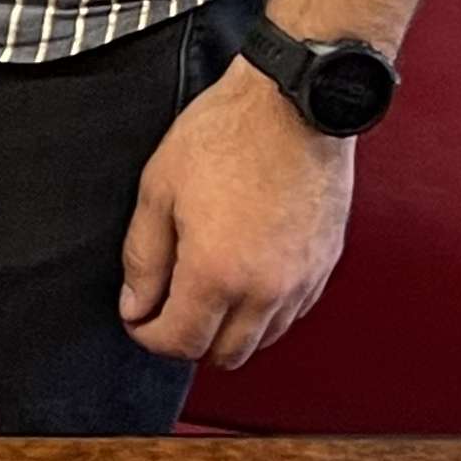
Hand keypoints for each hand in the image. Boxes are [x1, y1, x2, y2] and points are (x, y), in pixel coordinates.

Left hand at [119, 57, 354, 368]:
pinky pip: (292, 314)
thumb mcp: (158, 190)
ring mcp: (302, 282)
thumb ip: (144, 257)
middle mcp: (266, 292)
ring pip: (262, 340)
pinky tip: (244, 278)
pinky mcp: (325, 266)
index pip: (179, 341)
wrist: (293, 106)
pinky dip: (265, 312)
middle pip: (224, 354)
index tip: (135, 315)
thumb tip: (135, 305)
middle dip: (187, 339)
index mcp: (217, 275)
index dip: (148, 335)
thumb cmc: (222, 137)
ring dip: (229, 329)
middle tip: (165, 305)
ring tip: (203, 290)